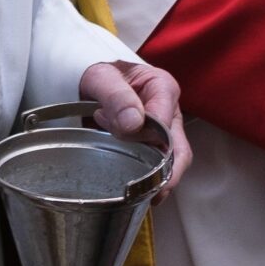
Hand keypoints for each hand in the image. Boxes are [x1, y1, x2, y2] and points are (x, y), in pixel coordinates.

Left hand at [79, 59, 192, 196]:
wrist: (85, 76)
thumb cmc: (97, 71)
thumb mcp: (101, 77)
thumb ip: (117, 96)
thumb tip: (134, 124)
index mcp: (162, 88)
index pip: (164, 122)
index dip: (145, 135)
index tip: (120, 135)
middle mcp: (167, 111)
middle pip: (179, 148)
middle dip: (167, 173)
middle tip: (153, 193)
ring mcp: (160, 130)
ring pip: (169, 162)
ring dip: (155, 178)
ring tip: (138, 194)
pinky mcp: (148, 144)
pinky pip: (153, 166)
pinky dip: (145, 180)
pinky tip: (134, 192)